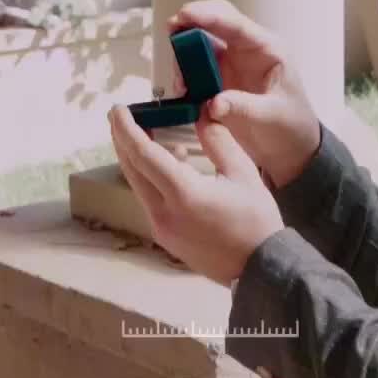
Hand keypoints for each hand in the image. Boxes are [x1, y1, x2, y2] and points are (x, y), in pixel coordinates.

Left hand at [108, 104, 283, 285]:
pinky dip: (150, 177)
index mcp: (183, 194)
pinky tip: (169, 164)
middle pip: (132, 169)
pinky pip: (149, 200)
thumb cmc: (257, 220)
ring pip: (138, 185)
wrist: (259, 268)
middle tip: (118, 116)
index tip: (118, 109)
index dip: (127, 129)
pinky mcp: (166, 237)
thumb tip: (202, 115)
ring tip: (143, 133)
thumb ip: (219, 142)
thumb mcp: (243, 173)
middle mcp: (164, 213)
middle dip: (122, 140)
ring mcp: (162, 228)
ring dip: (135, 159)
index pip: (143, 154)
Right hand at [167, 0, 321, 190]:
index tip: (185, 14)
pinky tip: (183, 89)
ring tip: (181, 80)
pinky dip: (186, 73)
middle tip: (171, 30)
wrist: (291, 148)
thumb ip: (244, 107)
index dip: (209, 16)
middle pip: (216, 21)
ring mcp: (232, 62)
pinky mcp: (220, 78)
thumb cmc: (291, 125)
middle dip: (192, 21)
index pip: (236, 24)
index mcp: (267, 49)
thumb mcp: (272, 116)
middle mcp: (247, 49)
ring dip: (185, 52)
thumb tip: (213, 103)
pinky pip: (197, 67)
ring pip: (202, 43)